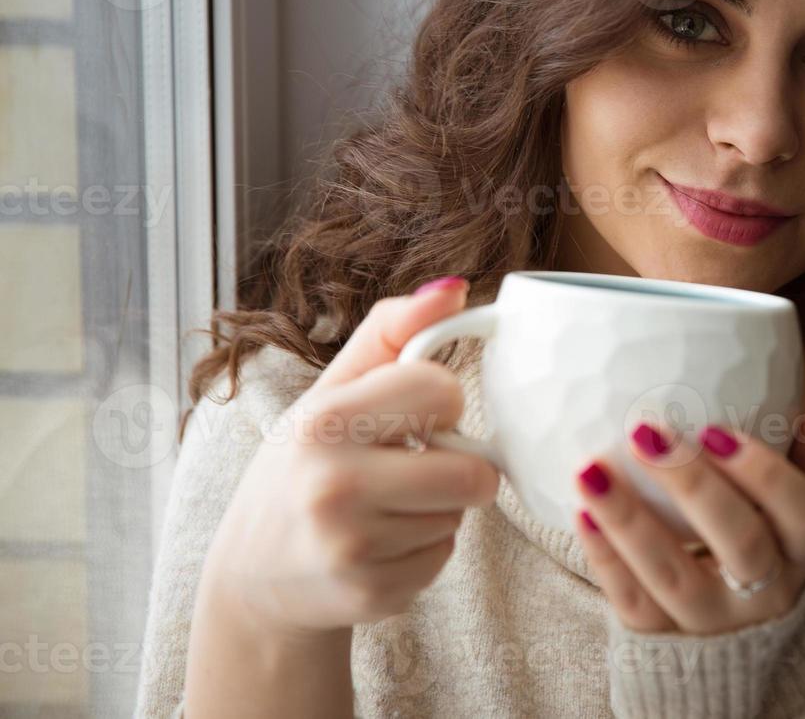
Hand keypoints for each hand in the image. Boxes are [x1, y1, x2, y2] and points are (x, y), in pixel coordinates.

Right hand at [199, 278, 502, 637]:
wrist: (253, 576)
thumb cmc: (303, 466)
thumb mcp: (330, 391)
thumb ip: (392, 333)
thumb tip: (458, 289)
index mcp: (324, 420)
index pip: (442, 390)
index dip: (440, 403)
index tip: (411, 417)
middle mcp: (333, 483)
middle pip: (472, 471)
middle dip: (455, 467)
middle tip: (409, 467)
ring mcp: (351, 546)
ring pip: (460, 515)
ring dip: (437, 510)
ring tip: (384, 507)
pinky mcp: (370, 593)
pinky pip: (443, 557)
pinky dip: (423, 551)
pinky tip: (379, 545)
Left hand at [571, 407, 804, 635]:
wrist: (741, 657)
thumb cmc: (767, 557)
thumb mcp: (795, 521)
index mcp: (801, 554)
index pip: (800, 512)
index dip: (765, 472)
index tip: (717, 429)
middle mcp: (765, 592)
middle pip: (738, 540)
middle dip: (692, 485)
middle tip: (645, 432)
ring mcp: (712, 623)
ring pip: (672, 574)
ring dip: (629, 519)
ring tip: (592, 469)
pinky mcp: (663, 640)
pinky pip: (632, 601)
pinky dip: (605, 557)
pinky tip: (583, 513)